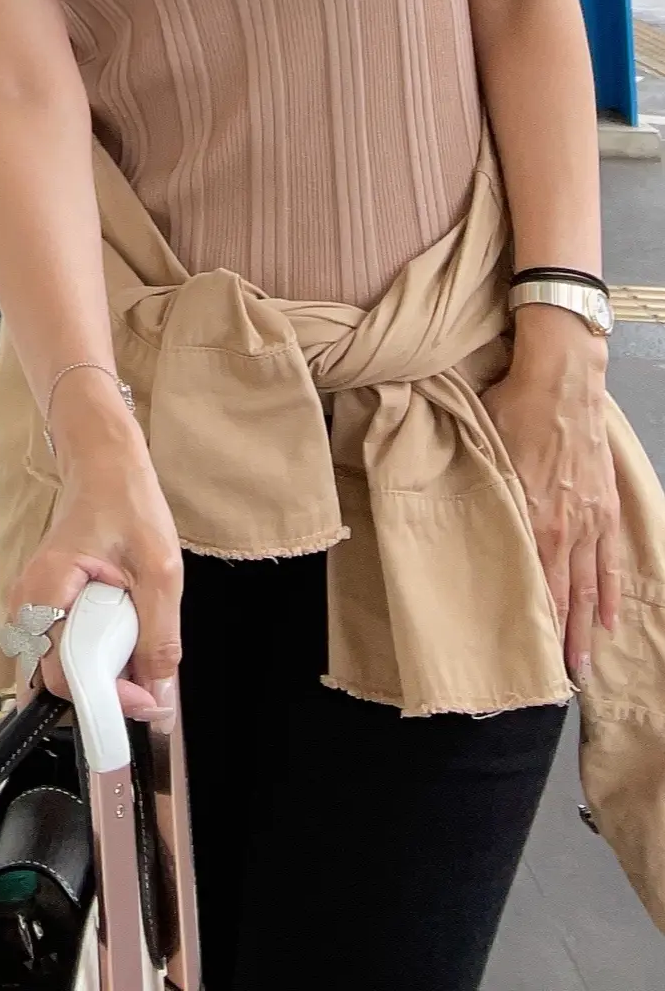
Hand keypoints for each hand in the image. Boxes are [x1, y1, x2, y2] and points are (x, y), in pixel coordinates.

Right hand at [7, 380, 182, 724]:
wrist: (103, 462)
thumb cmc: (127, 503)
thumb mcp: (159, 569)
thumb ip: (158, 635)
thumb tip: (158, 694)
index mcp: (48, 589)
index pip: (60, 675)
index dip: (104, 698)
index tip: (145, 699)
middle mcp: (26, 603)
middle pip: (48, 680)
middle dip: (96, 695)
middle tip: (141, 684)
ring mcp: (30, 605)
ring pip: (50, 670)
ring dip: (92, 678)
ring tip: (132, 662)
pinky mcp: (42, 606)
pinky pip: (56, 651)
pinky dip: (88, 660)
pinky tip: (118, 643)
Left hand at [484, 314, 620, 684]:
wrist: (563, 377)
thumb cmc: (515, 404)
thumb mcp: (481, 445)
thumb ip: (474, 485)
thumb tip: (447, 503)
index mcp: (528, 516)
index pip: (530, 583)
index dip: (528, 622)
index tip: (523, 656)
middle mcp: (562, 528)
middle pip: (562, 597)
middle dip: (559, 641)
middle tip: (555, 681)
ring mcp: (589, 520)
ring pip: (589, 589)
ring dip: (585, 629)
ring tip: (583, 665)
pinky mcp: (606, 507)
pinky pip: (610, 562)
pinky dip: (609, 595)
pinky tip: (608, 621)